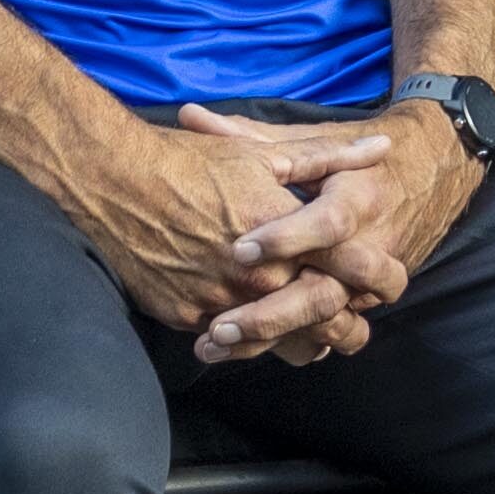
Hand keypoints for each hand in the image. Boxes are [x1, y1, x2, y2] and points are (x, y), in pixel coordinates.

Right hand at [57, 112, 394, 364]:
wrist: (112, 181)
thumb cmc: (190, 161)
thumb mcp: (263, 154)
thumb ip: (327, 159)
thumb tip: (382, 151)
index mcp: (283, 233)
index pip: (346, 268)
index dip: (371, 277)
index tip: (380, 282)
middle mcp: (256, 276)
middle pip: (317, 316)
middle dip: (341, 325)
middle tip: (351, 330)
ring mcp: (220, 301)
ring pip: (275, 341)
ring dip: (297, 342)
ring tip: (313, 342)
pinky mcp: (187, 316)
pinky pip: (227, 340)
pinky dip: (243, 339)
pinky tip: (254, 336)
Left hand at [189, 101, 486, 358]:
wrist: (430, 173)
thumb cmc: (355, 157)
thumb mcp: (310, 141)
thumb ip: (250, 136)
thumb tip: (189, 116)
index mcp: (359, 198)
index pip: (328, 225)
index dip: (287, 239)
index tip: (239, 250)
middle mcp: (372, 248)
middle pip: (329, 294)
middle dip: (273, 315)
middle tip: (220, 324)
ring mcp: (370, 285)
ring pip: (330, 328)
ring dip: (275, 342)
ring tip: (218, 344)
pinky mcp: (363, 305)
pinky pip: (332, 338)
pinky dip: (292, 349)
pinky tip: (245, 354)